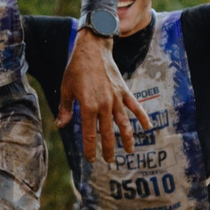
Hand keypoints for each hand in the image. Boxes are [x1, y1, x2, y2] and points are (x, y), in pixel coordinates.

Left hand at [58, 32, 151, 163]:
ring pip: (125, 124)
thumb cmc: (76, 69)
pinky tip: (149, 127)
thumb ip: (65, 109)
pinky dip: (142, 117)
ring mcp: (116, 98)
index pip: (90, 135)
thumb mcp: (67, 89)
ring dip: (128, 139)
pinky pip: (136, 107)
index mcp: (88, 107)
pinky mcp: (124, 91)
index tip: (91, 159)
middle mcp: (104, 105)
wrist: (93, 49)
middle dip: (109, 149)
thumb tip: (61, 126)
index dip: (90, 149)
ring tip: (130, 151)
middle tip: (109, 161)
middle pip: (109, 134)